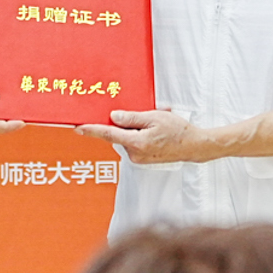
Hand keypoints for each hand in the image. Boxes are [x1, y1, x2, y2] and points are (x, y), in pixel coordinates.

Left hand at [76, 108, 209, 163]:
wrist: (194, 146)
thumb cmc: (178, 131)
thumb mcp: (154, 117)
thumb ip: (132, 118)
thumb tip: (113, 117)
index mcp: (136, 143)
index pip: (108, 134)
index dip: (92, 130)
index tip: (78, 128)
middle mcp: (134, 154)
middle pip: (119, 134)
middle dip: (127, 122)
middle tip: (146, 113)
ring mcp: (138, 158)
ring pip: (128, 137)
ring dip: (137, 127)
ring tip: (157, 121)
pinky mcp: (143, 159)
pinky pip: (135, 142)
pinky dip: (141, 134)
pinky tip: (156, 129)